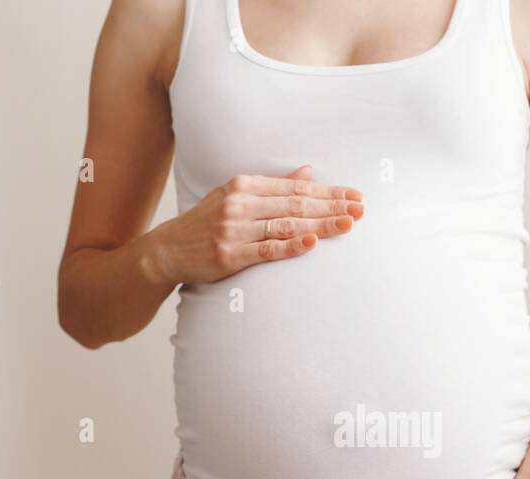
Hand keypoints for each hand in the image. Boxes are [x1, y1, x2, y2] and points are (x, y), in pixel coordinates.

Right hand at [158, 165, 362, 284]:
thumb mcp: (236, 196)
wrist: (168, 249)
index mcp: (245, 185)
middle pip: (296, 204)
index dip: (328, 192)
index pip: (296, 188)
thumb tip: (307, 173)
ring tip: (347, 224)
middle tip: (360, 209)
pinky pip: (266, 249)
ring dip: (320, 225)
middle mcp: (240, 203)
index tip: (354, 196)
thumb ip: (273, 187)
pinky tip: (312, 243)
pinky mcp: (229, 254)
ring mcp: (234, 228)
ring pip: (286, 225)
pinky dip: (291, 246)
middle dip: (331, 206)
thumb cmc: (207, 223)